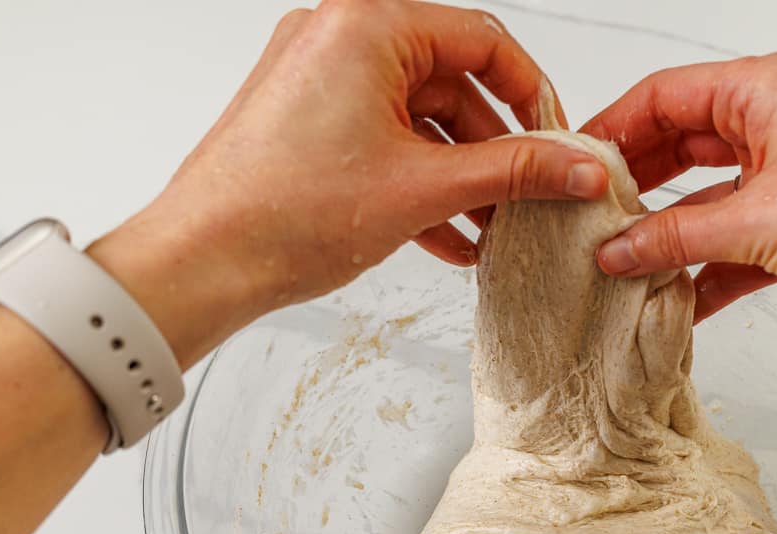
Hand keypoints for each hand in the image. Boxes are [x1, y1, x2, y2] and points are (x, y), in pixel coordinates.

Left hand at [91, 0, 607, 364]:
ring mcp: (318, 80)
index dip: (533, 95)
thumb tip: (577, 166)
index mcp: (366, 27)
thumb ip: (513, 172)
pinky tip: (447, 235)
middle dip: (493, 151)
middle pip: (451, 83)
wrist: (200, 263)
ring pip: (418, 120)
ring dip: (460, 176)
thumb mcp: (423, 189)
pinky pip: (384, 140)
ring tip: (490, 229)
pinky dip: (419, 181)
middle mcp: (338, 39)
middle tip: (527, 197)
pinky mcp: (306, 121)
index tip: (559, 141)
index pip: (483, 41)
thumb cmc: (281, 214)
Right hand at [584, 53, 776, 327]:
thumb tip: (620, 249)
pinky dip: (709, 271)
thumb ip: (679, 236)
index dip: (613, 131)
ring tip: (624, 266)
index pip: (665, 98)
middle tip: (589, 222)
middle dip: (636, 188)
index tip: (573, 168)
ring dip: (671, 236)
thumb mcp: (761, 219)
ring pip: (708, 200)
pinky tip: (678, 302)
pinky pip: (738, 243)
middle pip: (682, 148)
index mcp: (765, 91)